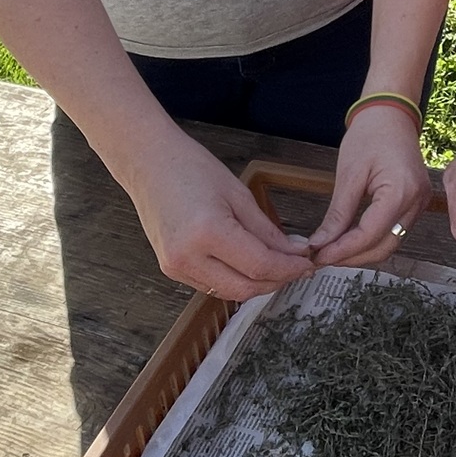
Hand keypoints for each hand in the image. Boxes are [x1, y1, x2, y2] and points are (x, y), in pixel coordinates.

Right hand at [119, 121, 313, 299]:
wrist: (149, 164)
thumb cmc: (191, 168)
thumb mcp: (238, 194)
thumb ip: (267, 229)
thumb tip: (293, 252)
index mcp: (208, 232)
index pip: (260, 265)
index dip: (288, 268)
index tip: (306, 263)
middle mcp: (188, 257)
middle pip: (245, 288)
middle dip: (276, 281)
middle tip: (297, 268)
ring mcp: (176, 267)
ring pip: (229, 292)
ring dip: (257, 284)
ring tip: (278, 267)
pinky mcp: (171, 270)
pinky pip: (212, 285)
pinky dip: (235, 280)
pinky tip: (250, 265)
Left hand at [307, 105, 431, 266]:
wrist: (391, 113)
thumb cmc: (371, 134)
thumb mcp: (349, 174)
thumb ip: (338, 214)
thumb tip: (321, 243)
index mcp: (401, 192)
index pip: (370, 235)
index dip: (342, 251)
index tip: (318, 256)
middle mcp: (416, 202)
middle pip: (383, 246)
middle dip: (352, 257)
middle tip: (322, 257)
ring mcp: (419, 204)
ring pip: (390, 243)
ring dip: (361, 251)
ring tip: (332, 249)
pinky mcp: (415, 203)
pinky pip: (394, 231)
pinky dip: (372, 239)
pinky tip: (350, 238)